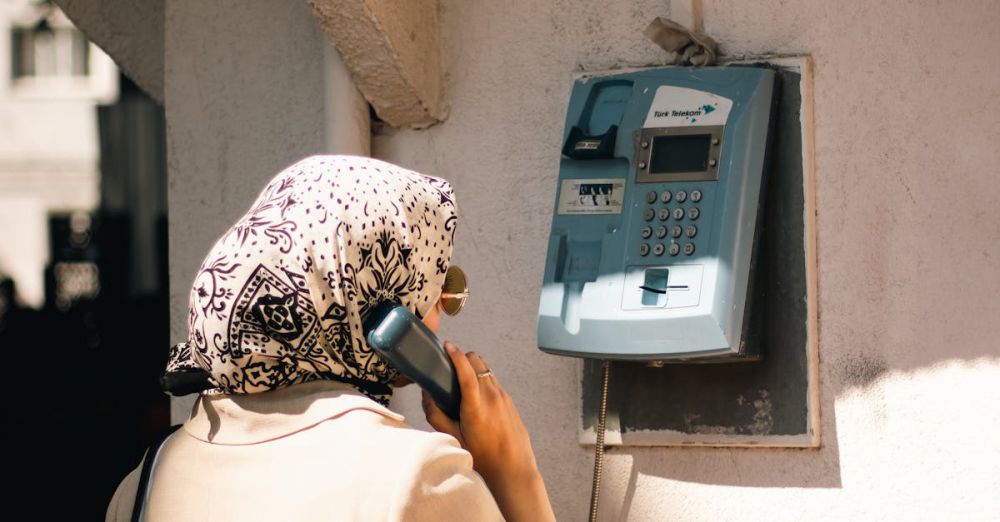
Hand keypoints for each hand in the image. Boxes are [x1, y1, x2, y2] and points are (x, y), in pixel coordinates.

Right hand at [422, 342, 554, 521]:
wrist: (512, 468)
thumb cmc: (482, 457)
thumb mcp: (453, 438)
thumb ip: (436, 415)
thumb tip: (427, 395)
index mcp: (475, 405)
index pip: (466, 369)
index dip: (455, 354)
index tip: (447, 346)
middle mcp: (492, 396)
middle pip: (477, 360)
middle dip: (463, 358)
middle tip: (451, 365)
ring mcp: (503, 396)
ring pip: (486, 369)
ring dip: (473, 368)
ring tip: (462, 381)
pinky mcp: (509, 400)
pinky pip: (494, 381)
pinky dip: (483, 380)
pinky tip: (476, 396)